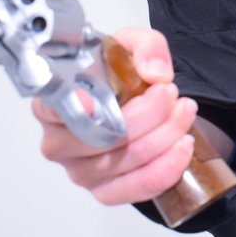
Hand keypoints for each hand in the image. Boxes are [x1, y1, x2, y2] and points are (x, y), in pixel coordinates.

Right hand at [31, 27, 197, 204]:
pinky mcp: (104, 191)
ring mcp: (79, 171)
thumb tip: (155, 73)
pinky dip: (168, 167)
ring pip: (127, 159)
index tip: (94, 98)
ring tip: (184, 111)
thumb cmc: (117, 75)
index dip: (74, 106)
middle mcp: (58, 141)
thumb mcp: (130, 45)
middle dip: (148, 113)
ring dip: (166, 134)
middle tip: (169, 92)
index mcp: (52, 102)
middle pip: (102, 136)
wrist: (135, 101)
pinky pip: (138, 187)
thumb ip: (146, 47)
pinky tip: (182, 145)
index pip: (51, 106)